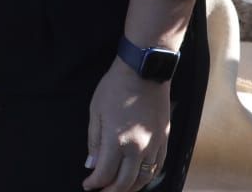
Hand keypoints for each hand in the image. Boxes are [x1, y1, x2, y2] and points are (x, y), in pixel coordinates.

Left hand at [84, 59, 169, 190]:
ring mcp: (154, 145)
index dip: (94, 184)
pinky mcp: (164, 140)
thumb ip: (94, 142)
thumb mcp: (96, 112)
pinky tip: (137, 178)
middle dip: (110, 191)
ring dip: (129, 188)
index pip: (105, 175)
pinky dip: (146, 177)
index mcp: (117, 141)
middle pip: (124, 183)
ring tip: (117, 188)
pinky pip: (157, 167)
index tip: (87, 185)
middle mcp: (138, 148)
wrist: (144, 71)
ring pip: (143, 179)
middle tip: (101, 191)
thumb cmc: (115, 88)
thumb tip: (91, 166)